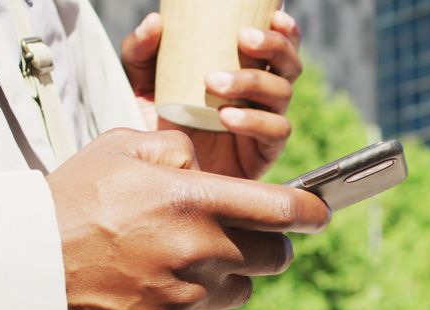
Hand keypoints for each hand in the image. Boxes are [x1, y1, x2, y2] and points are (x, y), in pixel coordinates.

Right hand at [46, 129, 328, 309]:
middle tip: (243, 235)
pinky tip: (146, 284)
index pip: (284, 210)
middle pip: (277, 257)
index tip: (319, 211)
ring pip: (240, 290)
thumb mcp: (119, 150)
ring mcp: (188, 297)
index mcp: (197, 202)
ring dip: (225, 275)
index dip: (312, 211)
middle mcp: (202, 252)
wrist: (23, 271)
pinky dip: (185, 303)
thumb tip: (203, 161)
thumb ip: (174, 149)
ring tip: (177, 258)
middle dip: (271, 245)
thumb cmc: (69, 203)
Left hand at [121, 9, 301, 179]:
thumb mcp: (143, 84)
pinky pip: (275, 132)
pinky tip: (227, 116)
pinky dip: (254, 121)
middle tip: (243, 39)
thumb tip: (154, 22)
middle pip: (289, 64)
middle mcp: (262, 95)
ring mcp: (266, 123)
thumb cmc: (160, 125)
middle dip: (274, 47)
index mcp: (246, 70)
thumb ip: (141, 52)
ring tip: (214, 82)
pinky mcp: (265, 153)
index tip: (274, 15)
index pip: (278, 46)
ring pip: (282, 94)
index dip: (286, 30)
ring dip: (253, 81)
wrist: (160, 174)